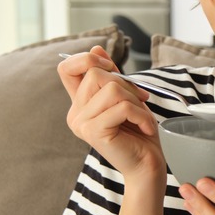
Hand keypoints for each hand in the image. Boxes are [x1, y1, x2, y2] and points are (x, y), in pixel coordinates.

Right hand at [57, 46, 163, 181]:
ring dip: (136, 101)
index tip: (112, 68)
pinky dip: (141, 114)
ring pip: (111, 88)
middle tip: (140, 101)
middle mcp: (75, 113)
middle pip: (95, 74)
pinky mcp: (93, 132)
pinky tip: (145, 127)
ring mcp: (81, 123)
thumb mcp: (127, 97)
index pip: (66, 68)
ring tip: (142, 117)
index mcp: (80, 104)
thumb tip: (97, 48)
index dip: (87, 59)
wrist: (147, 166)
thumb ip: (111, 76)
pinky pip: (121, 107)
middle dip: (126, 84)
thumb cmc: (139, 133)